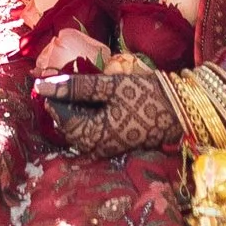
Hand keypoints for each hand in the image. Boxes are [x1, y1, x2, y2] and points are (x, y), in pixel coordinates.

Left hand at [33, 69, 182, 158]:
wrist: (182, 110)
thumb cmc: (147, 96)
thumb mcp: (110, 86)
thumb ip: (76, 87)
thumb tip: (42, 85)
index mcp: (94, 136)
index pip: (61, 117)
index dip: (53, 96)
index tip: (51, 77)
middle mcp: (97, 148)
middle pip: (68, 125)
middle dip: (63, 103)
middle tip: (65, 80)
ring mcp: (106, 148)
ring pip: (79, 127)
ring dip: (76, 108)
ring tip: (81, 86)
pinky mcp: (114, 143)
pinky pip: (92, 129)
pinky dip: (88, 113)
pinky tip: (94, 98)